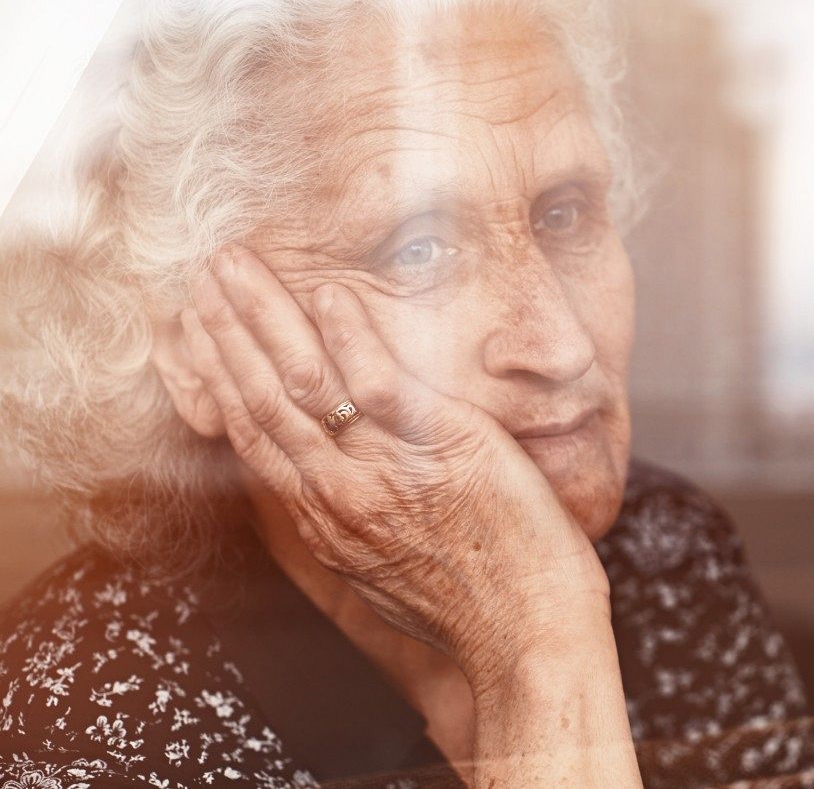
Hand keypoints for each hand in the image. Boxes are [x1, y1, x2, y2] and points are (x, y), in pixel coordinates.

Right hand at [181, 244, 608, 685]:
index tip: (197, 332)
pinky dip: (353, 338)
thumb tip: (329, 496)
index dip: (218, 378)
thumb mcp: (383, 573)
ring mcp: (383, 471)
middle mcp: (337, 493)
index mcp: (323, 519)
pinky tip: (328, 294)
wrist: (525, 639)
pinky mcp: (441, 450)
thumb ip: (350, 524)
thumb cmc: (472, 611)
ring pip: (306, 382)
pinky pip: (383, 385)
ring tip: (237, 265)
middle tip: (202, 275)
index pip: (252, 435)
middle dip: (226, 331)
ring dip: (267, 317)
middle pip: (262, 398)